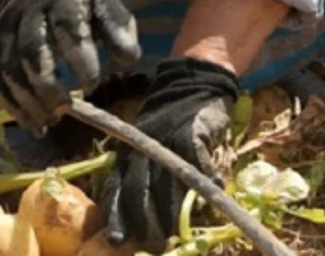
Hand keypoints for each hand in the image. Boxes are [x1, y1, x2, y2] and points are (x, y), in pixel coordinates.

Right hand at [0, 0, 140, 132]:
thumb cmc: (78, 1)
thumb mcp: (103, 4)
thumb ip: (118, 30)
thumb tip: (128, 58)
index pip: (67, 25)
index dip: (79, 56)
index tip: (92, 84)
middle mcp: (29, 13)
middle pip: (31, 50)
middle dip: (47, 84)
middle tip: (65, 109)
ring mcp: (7, 31)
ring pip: (10, 68)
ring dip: (29, 101)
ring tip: (50, 122)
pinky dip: (13, 106)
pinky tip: (33, 124)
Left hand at [102, 56, 239, 251]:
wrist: (192, 84)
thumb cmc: (167, 123)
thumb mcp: (145, 145)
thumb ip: (141, 175)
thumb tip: (139, 220)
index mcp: (127, 153)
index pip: (116, 189)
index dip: (116, 217)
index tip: (116, 241)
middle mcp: (142, 148)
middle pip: (139, 192)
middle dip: (146, 224)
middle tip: (155, 245)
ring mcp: (166, 141)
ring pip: (167, 186)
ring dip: (172, 214)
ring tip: (177, 234)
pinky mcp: (192, 134)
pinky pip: (197, 168)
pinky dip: (204, 186)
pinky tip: (208, 198)